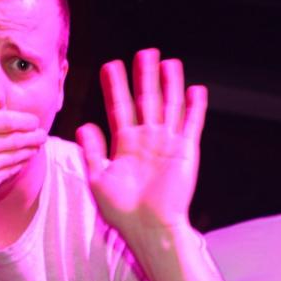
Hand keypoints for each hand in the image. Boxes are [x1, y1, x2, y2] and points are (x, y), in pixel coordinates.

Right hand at [0, 75, 46, 218]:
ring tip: (38, 145)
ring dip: (31, 150)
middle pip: (15, 138)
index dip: (25, 120)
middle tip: (43, 134)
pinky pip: (10, 171)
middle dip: (34, 135)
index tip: (34, 121)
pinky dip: (20, 164)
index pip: (5, 120)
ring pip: (16, 156)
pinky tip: (24, 160)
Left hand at [76, 48, 206, 236]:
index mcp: (125, 144)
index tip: (109, 66)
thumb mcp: (98, 179)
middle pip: (146, 100)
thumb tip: (84, 125)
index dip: (115, 87)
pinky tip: (196, 89)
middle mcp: (147, 139)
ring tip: (168, 62)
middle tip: (143, 53)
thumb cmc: (122, 210)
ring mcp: (167, 143)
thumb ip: (93, 151)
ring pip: (169, 106)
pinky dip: (195, 107)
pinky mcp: (185, 151)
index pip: (119, 108)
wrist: (147, 227)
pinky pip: (191, 124)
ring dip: (170, 84)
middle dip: (144, 77)